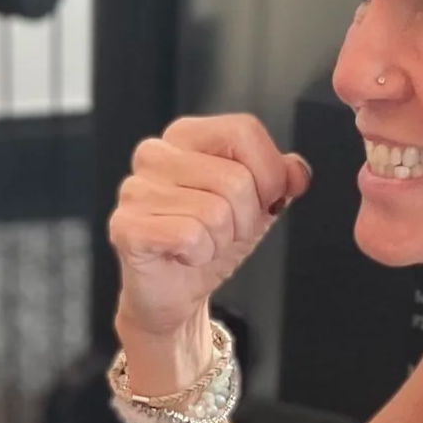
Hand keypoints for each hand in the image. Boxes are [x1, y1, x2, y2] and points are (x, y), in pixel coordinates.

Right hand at [109, 115, 311, 342]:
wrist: (174, 292)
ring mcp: (135, 189)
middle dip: (245, 219)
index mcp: (184, 136)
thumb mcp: (256, 204)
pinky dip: (200, 256)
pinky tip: (183, 256)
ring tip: (202, 244)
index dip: (269, 173)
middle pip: (235, 178)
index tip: (262, 201)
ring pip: (215, 211)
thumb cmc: (208, 242)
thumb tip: (297, 171)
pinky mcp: (126, 226)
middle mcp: (154, 154)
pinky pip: (191, 236)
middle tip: (224, 232)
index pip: (243, 130)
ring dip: (221, 241)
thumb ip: (280, 178)